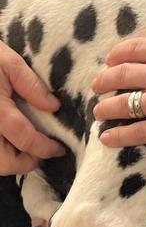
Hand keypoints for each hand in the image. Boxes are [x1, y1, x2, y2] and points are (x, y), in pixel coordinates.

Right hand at [0, 42, 65, 174]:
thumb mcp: (9, 63)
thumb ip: (31, 85)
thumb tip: (54, 107)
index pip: (24, 138)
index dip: (44, 148)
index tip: (59, 148)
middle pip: (4, 162)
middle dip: (26, 163)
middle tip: (42, 154)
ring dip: (11, 163)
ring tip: (27, 150)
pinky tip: (9, 144)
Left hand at [91, 1, 145, 148]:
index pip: (135, 49)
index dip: (117, 54)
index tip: (109, 60)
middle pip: (122, 76)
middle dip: (104, 81)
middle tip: (97, 86)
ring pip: (124, 105)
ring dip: (106, 109)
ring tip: (98, 113)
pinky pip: (138, 132)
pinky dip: (119, 136)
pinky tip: (108, 138)